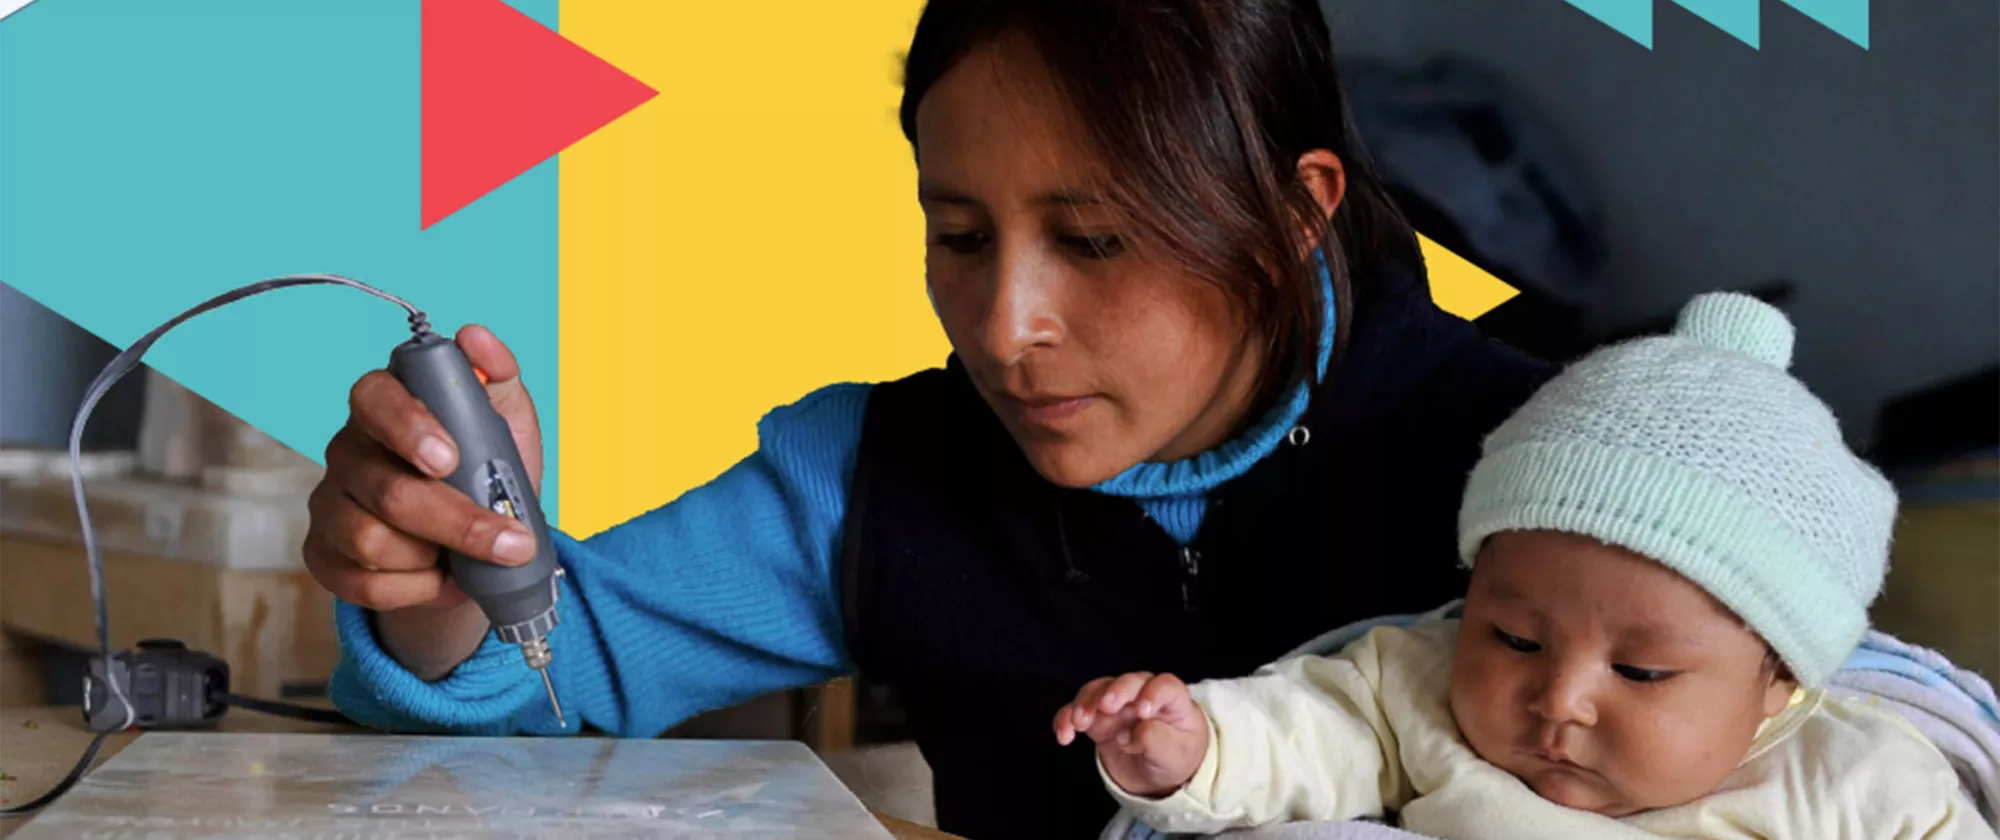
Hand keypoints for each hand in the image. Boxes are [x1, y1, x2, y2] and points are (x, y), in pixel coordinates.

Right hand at [302, 324, 545, 612]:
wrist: (476, 546)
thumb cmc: (485, 474)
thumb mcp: (505, 423)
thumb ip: (496, 375)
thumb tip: (476, 336)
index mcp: (385, 408)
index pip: (374, 399)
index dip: (407, 426)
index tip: (449, 457)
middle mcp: (348, 452)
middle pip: (385, 489)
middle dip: (456, 521)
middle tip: (511, 542)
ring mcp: (330, 506)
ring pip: (370, 541)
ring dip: (435, 558)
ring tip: (468, 560)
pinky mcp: (324, 555)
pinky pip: (362, 583)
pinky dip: (415, 590)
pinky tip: (440, 579)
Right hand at [1053, 672, 1208, 797]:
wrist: (1156, 774)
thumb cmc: (1173, 756)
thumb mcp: (1174, 755)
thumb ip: (1158, 740)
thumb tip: (1136, 732)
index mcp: (1171, 700)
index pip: (1165, 686)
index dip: (1154, 693)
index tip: (1143, 711)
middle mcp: (1142, 694)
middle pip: (1128, 683)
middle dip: (1115, 692)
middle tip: (1105, 706)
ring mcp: (1116, 704)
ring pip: (1098, 691)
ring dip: (1086, 703)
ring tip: (1078, 722)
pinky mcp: (1096, 718)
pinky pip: (1077, 712)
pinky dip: (1066, 720)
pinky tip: (1064, 735)